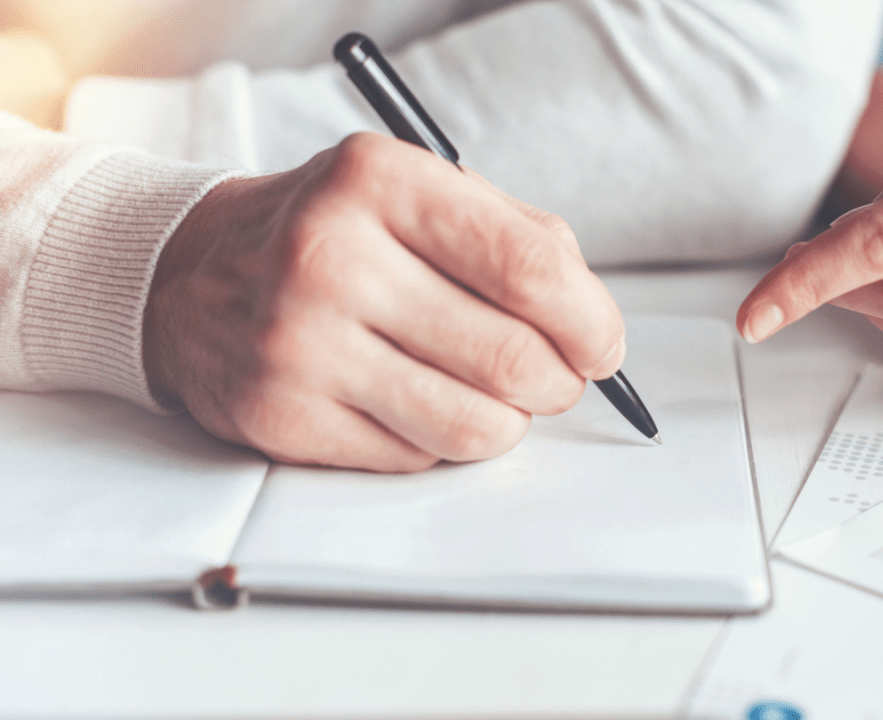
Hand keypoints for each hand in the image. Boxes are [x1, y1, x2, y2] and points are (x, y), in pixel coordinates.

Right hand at [144, 132, 624, 471]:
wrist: (193, 273)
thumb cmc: (337, 232)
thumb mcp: (421, 191)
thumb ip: (520, 241)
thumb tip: (594, 329)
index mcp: (380, 182)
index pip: (530, 269)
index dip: (591, 322)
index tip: (602, 346)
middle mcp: (331, 259)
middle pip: (512, 359)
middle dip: (560, 382)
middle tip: (555, 377)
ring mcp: (300, 345)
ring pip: (475, 426)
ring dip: (509, 420)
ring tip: (493, 393)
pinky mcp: (283, 417)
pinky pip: (419, 457)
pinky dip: (441, 438)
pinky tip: (414, 400)